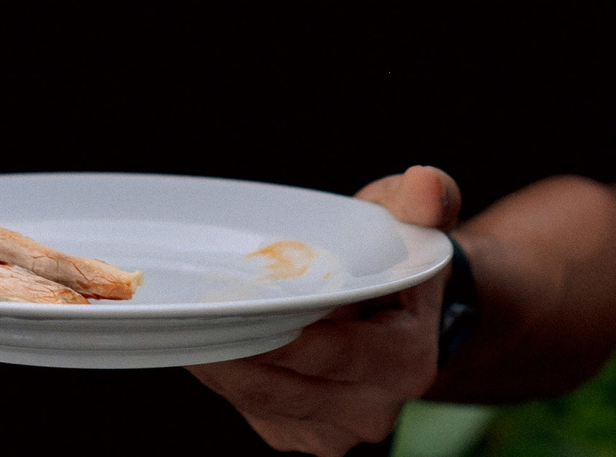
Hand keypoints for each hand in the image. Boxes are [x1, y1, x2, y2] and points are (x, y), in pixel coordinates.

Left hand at [189, 165, 460, 455]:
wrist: (403, 316)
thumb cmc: (397, 258)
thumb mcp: (410, 219)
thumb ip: (421, 198)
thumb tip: (426, 184)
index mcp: (407, 362)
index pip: (332, 353)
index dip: (279, 332)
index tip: (232, 308)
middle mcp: (374, 410)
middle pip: (284, 384)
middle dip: (235, 347)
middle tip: (191, 310)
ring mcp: (337, 432)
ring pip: (260, 400)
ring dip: (221, 364)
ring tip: (189, 320)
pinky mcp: (303, 437)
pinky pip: (252, 411)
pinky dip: (227, 378)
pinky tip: (211, 341)